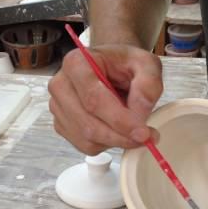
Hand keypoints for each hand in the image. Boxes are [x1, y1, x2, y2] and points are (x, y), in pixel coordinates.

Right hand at [48, 44, 162, 154]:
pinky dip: (105, 144)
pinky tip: (116, 130)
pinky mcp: (62, 124)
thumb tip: (139, 113)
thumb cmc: (123, 63)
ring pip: (86, 139)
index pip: (94, 100)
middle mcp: (62, 85)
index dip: (120, 121)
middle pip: (88, 124)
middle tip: (145, 137)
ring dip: (114, 141)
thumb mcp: (145, 63)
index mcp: (77, 63)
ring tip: (132, 129)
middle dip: (120, 136)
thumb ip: (148, 85)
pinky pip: (84, 145)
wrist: (110, 67)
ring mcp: (59, 106)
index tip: (143, 132)